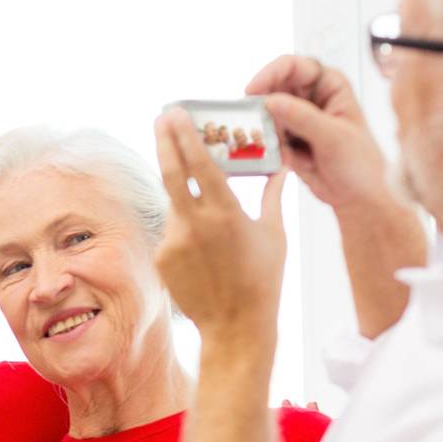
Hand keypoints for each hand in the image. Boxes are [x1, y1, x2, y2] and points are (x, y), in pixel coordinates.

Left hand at [154, 108, 288, 344]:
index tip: (176, 115)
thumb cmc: (263, 279)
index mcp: (226, 214)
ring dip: (183, 192)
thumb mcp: (274, 234)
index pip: (199, 164)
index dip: (185, 136)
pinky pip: (172, 230)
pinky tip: (203, 247)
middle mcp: (195, 224)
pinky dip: (185, 227)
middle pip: (170, 172)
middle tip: (160, 118)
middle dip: (164, 140)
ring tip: (200, 195)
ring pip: (174, 203)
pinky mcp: (162, 257)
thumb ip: (273, 196)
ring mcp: (174, 242)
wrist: (235, 326)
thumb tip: (281, 166)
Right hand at [245, 55, 392, 211]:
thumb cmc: (359, 162)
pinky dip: (268, 145)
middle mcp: (311, 96)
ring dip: (266, 129)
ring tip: (283, 148)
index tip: (252, 92)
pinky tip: (287, 158)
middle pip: (274, 87)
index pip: (294, 66)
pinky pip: (266, 134)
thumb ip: (303, 118)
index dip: (270, 74)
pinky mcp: (287, 137)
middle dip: (263, 104)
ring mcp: (297, 117)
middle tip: (255, 123)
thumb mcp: (333, 138)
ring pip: (267, 112)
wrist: (357, 195)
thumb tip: (270, 101)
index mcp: (330, 84)